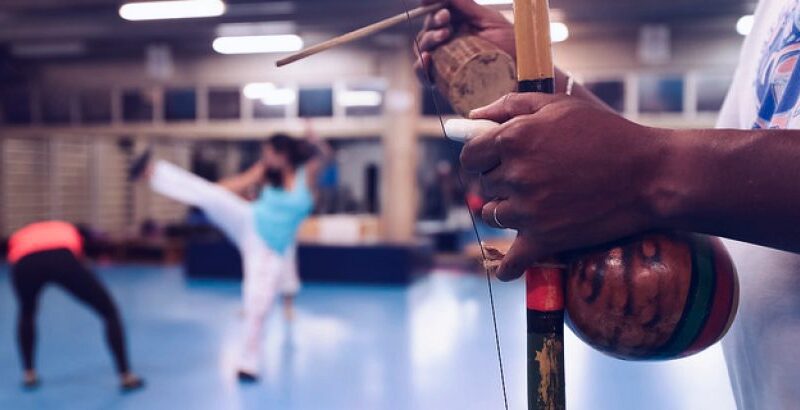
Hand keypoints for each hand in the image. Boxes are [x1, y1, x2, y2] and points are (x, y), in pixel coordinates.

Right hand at [414, 0, 514, 80]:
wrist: (521, 73)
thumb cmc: (509, 46)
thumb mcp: (489, 20)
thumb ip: (467, 6)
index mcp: (457, 23)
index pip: (435, 12)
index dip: (430, 4)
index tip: (430, 1)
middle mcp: (448, 41)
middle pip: (427, 28)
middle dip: (433, 21)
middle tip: (446, 19)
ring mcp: (445, 60)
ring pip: (422, 47)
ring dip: (428, 39)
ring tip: (444, 36)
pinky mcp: (444, 79)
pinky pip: (424, 74)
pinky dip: (421, 67)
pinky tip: (427, 59)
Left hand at [462, 93, 671, 280]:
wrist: (649, 175)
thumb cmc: (606, 133)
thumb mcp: (558, 105)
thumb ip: (511, 105)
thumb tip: (473, 118)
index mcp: (513, 139)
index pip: (470, 156)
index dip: (480, 157)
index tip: (492, 160)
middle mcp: (514, 175)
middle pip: (483, 186)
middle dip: (500, 181)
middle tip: (530, 177)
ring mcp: (527, 210)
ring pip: (494, 215)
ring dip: (507, 211)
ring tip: (535, 203)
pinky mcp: (544, 239)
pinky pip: (511, 261)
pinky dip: (507, 267)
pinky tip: (506, 269)